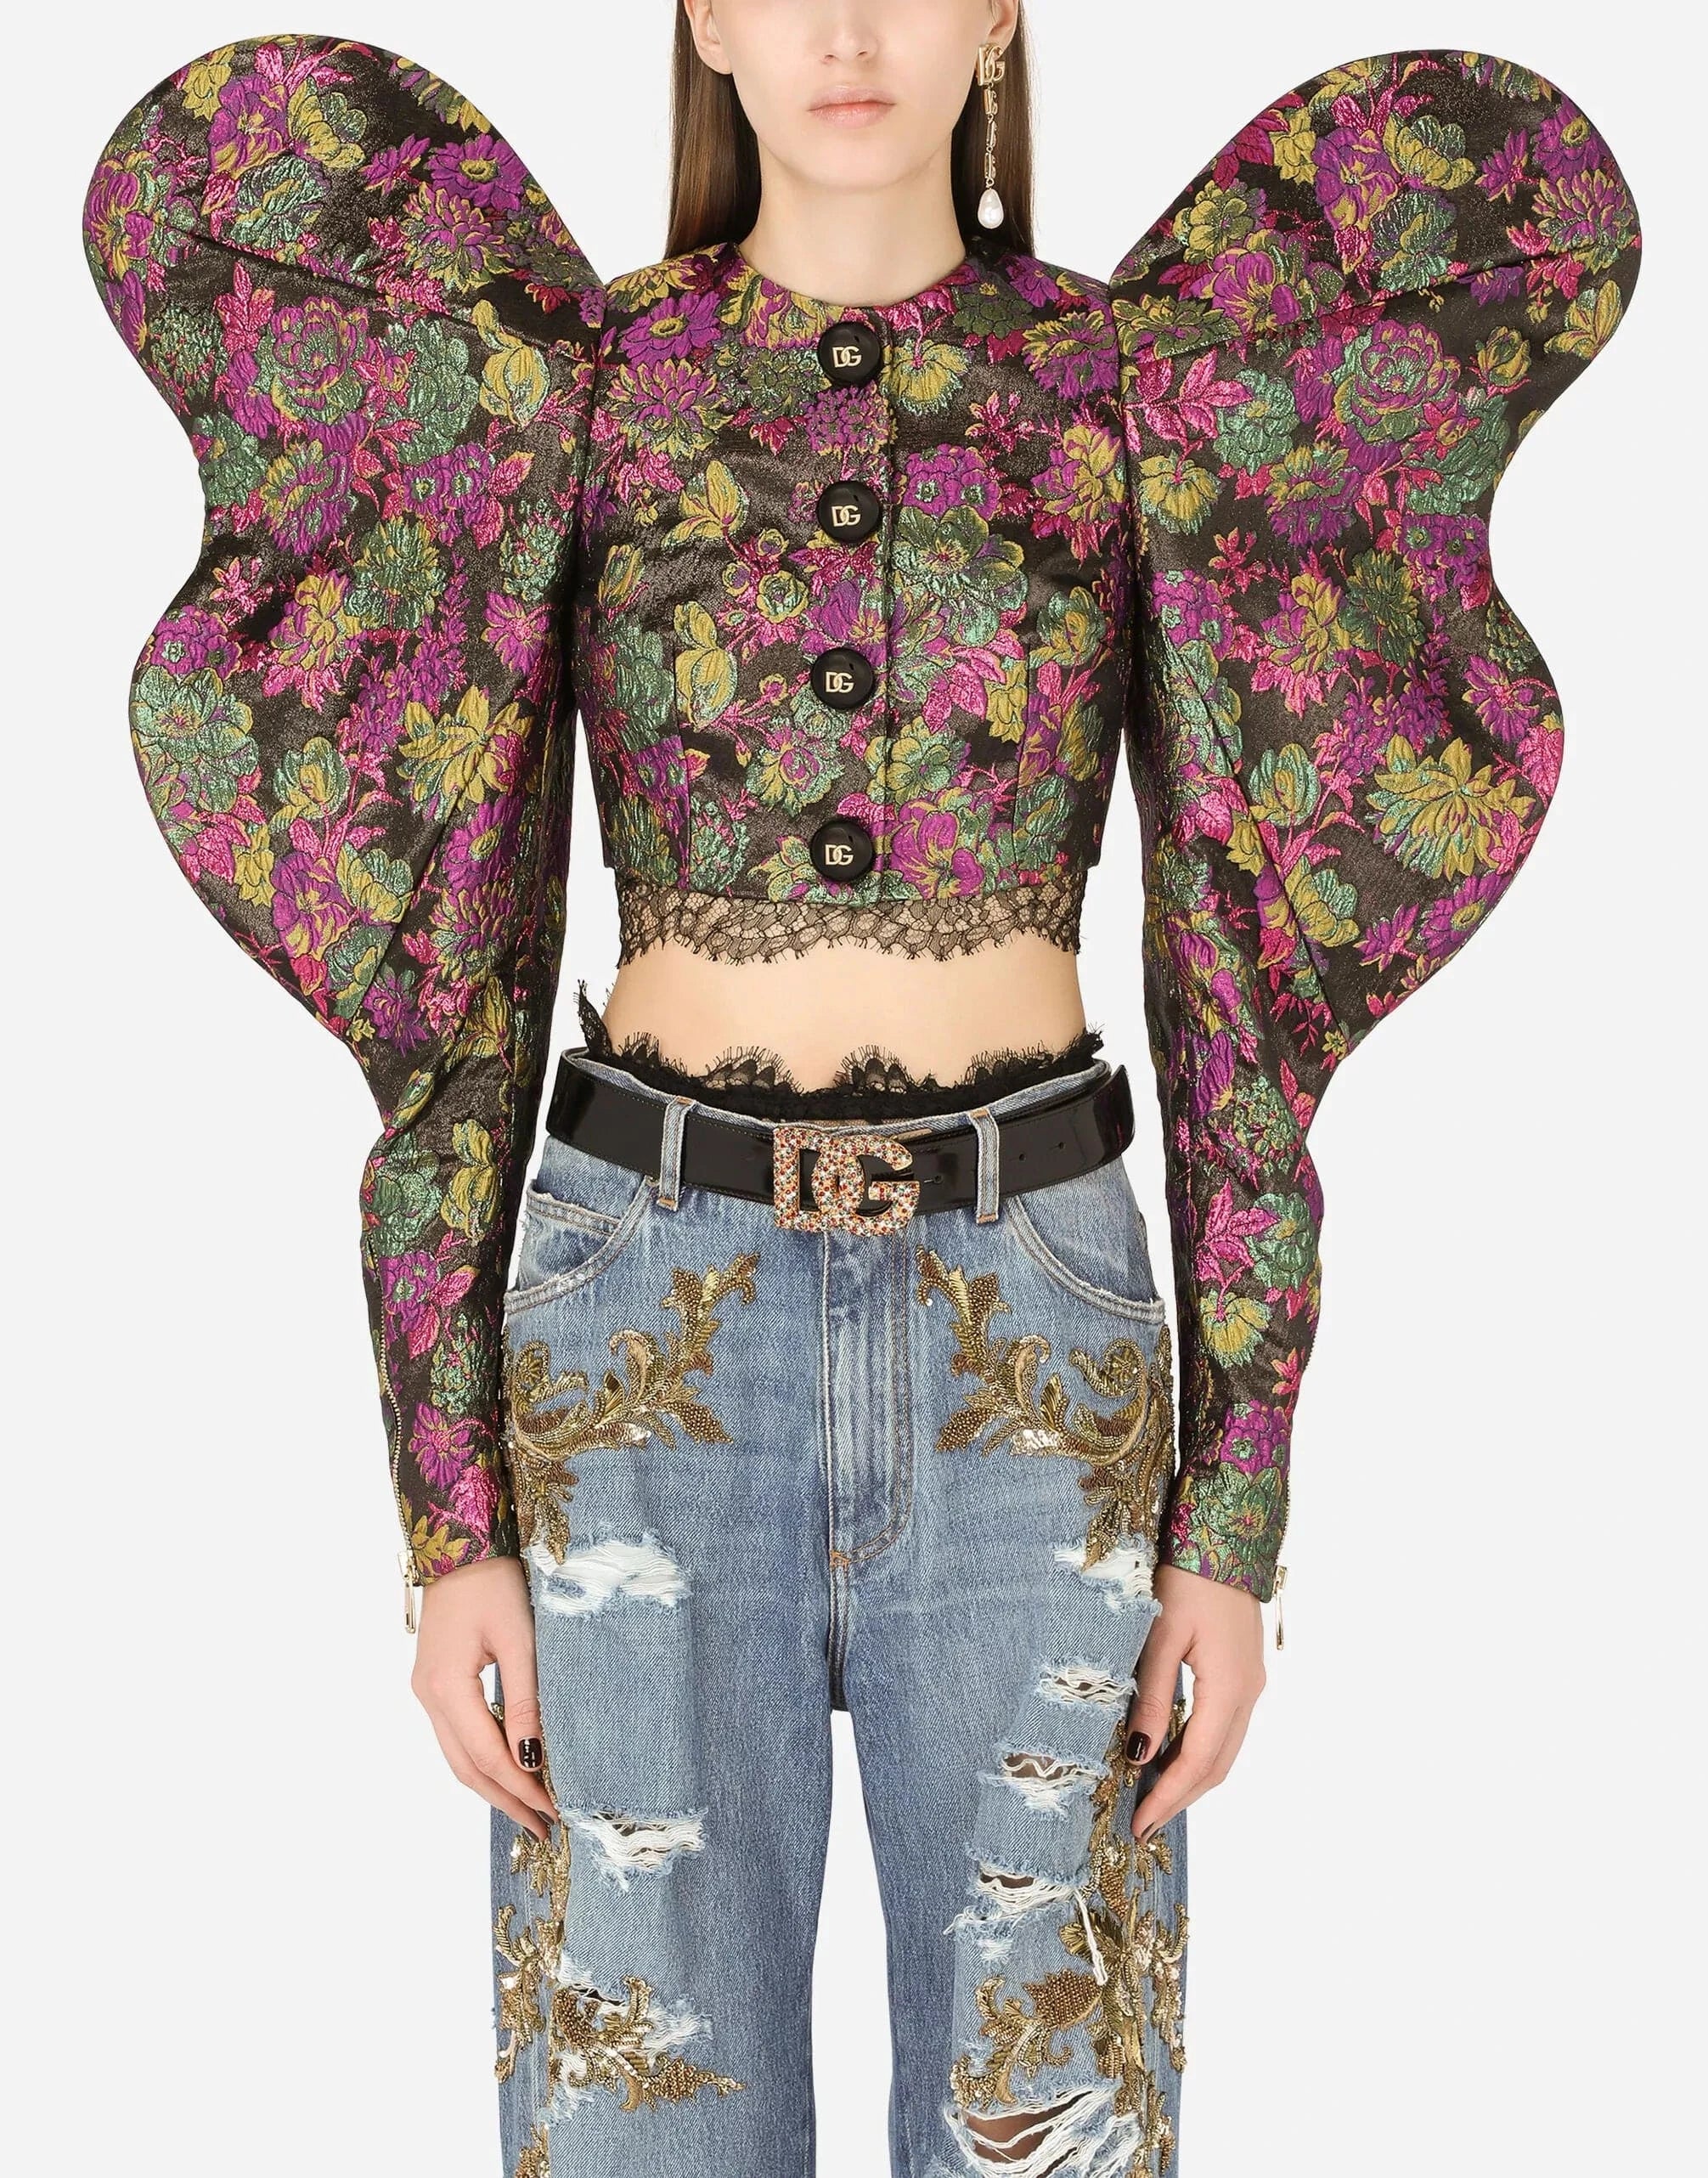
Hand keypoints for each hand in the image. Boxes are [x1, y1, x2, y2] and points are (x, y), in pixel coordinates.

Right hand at [411, 1555, 558, 1840]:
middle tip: (545, 1826)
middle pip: (466, 1767)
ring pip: (459, 1756)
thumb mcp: (520, 1638)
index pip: (487, 1757)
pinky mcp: (435, 1683)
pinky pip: (458, 1735)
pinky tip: (509, 1768)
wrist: (460, 1543)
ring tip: (531, 1808)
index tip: (554, 1812)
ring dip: (493, 1785)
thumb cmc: (495, 1581)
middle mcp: (428, 1696)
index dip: (520, 1789)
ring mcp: (427, 1691)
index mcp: (446, 1687)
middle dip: (506, 1800)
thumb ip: (527, 1701)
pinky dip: (484, 1759)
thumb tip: (535, 1761)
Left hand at [1126, 1562, 1265, 1840]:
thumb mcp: (1161, 1635)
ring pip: (1225, 1749)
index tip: (1140, 1825)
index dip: (1169, 1797)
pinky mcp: (1243, 1670)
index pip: (1199, 1761)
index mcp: (1229, 1687)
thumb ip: (1151, 1697)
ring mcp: (1251, 1681)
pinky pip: (1225, 1727)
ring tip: (1153, 1798)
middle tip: (1143, 1824)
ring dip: (1192, 1777)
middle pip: (1218, 1765)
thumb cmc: (1188, 1576)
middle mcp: (1248, 1692)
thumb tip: (1139, 1754)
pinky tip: (1172, 1753)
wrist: (1226, 1531)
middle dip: (1181, 1798)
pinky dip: (1200, 1750)